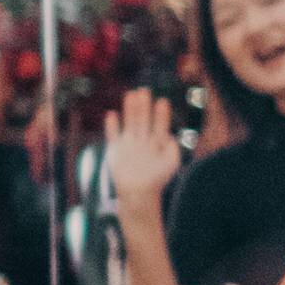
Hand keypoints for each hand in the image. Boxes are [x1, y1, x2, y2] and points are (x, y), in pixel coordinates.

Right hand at [102, 89, 184, 212]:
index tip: (162, 101)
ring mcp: (129, 144)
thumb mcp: (171, 163)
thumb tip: (169, 135)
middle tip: (144, 91)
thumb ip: (173, 148)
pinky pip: (113, 135)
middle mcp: (143, 140)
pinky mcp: (116, 150)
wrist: (138, 193)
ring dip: (130, 109)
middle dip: (144, 106)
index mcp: (157, 143)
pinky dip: (112, 126)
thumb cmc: (157, 180)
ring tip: (130, 95)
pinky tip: (112, 115)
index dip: (161, 114)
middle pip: (143, 119)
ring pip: (130, 122)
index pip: (159, 124)